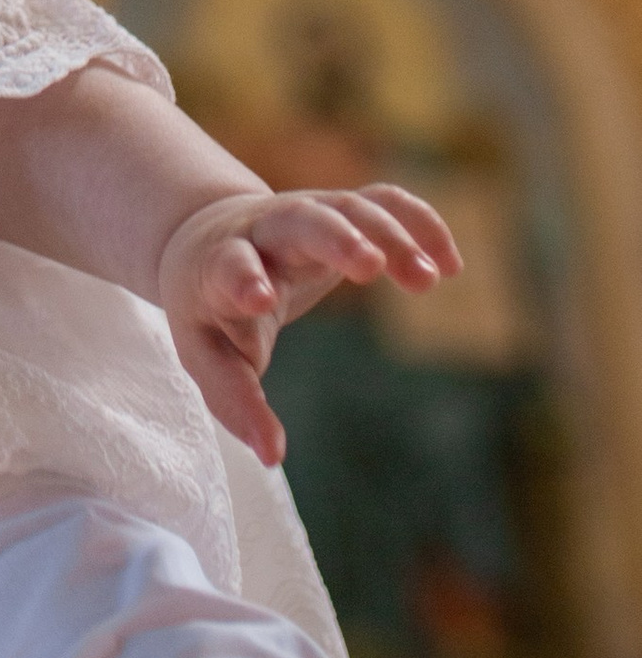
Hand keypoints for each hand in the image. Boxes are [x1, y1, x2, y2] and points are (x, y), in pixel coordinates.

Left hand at [159, 182, 460, 467]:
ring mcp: (304, 213)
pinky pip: (382, 202)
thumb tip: (273, 456)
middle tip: (369, 265)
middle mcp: (263, 232)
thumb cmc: (212, 312)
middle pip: (297, 218)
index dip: (242, 280)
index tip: (261, 301)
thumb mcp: (207, 355)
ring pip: (347, 206)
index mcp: (219, 266)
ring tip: (429, 280)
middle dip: (332, 237)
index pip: (228, 266)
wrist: (207, 241)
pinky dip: (418, 222)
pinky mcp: (340, 210)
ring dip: (389, 236)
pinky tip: (451, 265)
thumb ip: (236, 400)